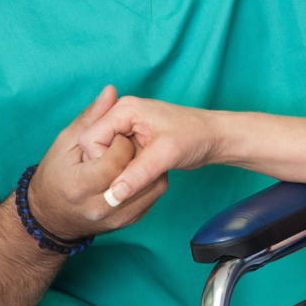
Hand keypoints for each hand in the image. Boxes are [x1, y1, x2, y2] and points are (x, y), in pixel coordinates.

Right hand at [26, 86, 168, 240]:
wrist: (51, 216)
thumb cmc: (55, 174)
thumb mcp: (66, 142)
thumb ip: (91, 118)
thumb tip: (111, 91)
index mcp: (78, 185)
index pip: (115, 160)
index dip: (122, 143)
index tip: (119, 136)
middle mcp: (97, 207)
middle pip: (135, 174)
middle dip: (138, 153)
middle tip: (133, 143)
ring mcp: (113, 218)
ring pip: (150, 188)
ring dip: (150, 166)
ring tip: (139, 154)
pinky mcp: (125, 223)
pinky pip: (151, 199)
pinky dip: (152, 180)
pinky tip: (141, 169)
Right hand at [78, 96, 222, 205]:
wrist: (215, 137)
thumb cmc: (195, 135)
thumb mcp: (166, 154)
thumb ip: (137, 174)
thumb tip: (113, 196)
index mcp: (123, 110)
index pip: (91, 140)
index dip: (104, 160)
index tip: (129, 166)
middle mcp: (120, 118)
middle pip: (95, 152)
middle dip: (114, 167)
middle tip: (142, 166)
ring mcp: (125, 132)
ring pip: (106, 162)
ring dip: (123, 173)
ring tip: (148, 167)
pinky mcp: (131, 146)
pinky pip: (118, 166)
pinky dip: (130, 175)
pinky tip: (148, 171)